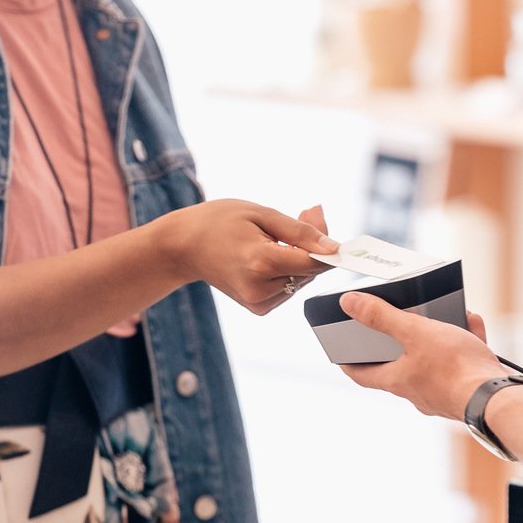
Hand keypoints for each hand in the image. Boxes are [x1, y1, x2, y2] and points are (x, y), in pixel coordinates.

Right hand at [149, 198, 337, 314]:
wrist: (184, 247)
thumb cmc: (220, 222)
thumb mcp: (261, 214)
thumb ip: (300, 231)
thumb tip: (333, 246)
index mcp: (261, 263)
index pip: (313, 262)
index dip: (329, 248)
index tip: (338, 236)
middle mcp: (260, 289)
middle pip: (310, 272)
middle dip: (312, 248)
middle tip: (304, 217)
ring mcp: (258, 302)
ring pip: (302, 281)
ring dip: (300, 260)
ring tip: (277, 237)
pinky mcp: (259, 308)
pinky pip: (289, 289)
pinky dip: (287, 272)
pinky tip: (269, 256)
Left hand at [339, 292, 500, 419]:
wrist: (497, 396)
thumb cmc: (455, 368)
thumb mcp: (415, 332)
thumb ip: (382, 317)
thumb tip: (348, 304)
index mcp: (398, 380)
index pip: (362, 375)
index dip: (349, 362)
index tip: (342, 353)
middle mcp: (417, 392)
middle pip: (400, 365)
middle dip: (401, 341)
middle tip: (400, 322)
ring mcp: (442, 394)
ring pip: (433, 361)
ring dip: (438, 337)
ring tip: (446, 317)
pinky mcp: (466, 391)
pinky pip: (460, 364)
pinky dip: (464, 343)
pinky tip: (472, 327)